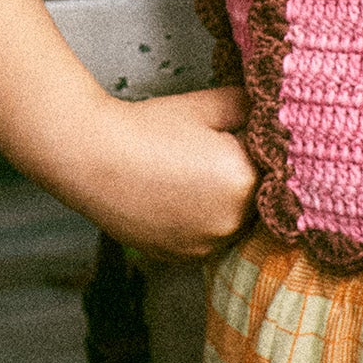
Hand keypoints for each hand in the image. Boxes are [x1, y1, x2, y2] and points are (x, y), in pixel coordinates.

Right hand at [78, 84, 256, 259]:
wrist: (91, 157)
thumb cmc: (145, 128)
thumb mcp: (205, 104)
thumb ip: (249, 106)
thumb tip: (272, 111)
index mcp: (245, 179)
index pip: (270, 162)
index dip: (249, 146)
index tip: (225, 137)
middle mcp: (233, 221)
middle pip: (254, 196)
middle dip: (238, 176)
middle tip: (201, 153)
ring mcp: (207, 245)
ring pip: (231, 221)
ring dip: (220, 204)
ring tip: (184, 176)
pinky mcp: (182, 257)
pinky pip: (206, 239)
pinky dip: (197, 223)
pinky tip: (173, 198)